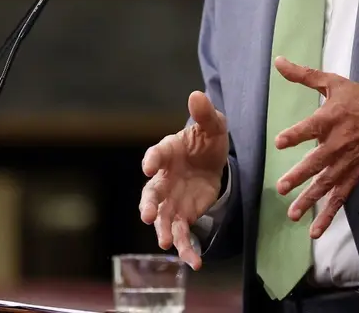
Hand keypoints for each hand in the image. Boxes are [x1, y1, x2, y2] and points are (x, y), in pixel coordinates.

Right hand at [140, 91, 228, 269]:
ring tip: (167, 243)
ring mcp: (171, 200)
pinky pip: (182, 234)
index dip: (152, 160)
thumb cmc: (206, 139)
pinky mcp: (184, 215)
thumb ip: (204, 113)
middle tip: (146, 215)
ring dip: (163, 231)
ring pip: (162, 219)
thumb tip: (197, 95)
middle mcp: (163, 179)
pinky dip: (186, 249)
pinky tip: (194, 262)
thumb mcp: (212, 124)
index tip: (149, 166)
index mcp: (166, 152)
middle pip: (151, 193)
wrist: (212, 159)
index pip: (155, 155)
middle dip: (148, 204)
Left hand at [272, 56, 358, 238]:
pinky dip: (328, 216)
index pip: (310, 129)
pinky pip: (339, 199)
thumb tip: (278, 60)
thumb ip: (304, 75)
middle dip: (299, 176)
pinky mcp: (353, 177)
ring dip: (309, 201)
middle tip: (282, 186)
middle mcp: (338, 144)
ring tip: (292, 213)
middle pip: (316, 163)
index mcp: (331, 119)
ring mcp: (346, 164)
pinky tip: (314, 231)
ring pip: (325, 185)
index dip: (296, 135)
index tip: (280, 143)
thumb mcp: (334, 83)